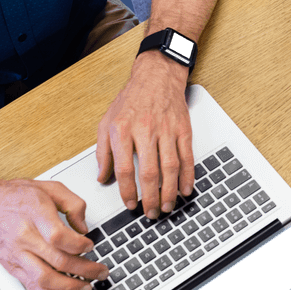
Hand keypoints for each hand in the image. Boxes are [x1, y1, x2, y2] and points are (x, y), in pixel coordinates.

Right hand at [0, 178, 107, 289]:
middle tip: (100, 273)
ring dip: (69, 287)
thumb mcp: (49, 187)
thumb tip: (84, 228)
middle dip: (84, 270)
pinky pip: (29, 284)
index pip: (60, 237)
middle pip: (58, 260)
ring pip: (44, 277)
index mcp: (35, 214)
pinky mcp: (11, 266)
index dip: (80, 245)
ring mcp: (16, 254)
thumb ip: (73, 203)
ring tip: (86, 289)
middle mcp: (25, 237)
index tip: (91, 245)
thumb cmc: (14, 196)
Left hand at [96, 51, 193, 219]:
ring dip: (169, 191)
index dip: (127, 191)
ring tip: (166, 206)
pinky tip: (185, 188)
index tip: (130, 203)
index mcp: (123, 130)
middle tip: (150, 213)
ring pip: (170, 167)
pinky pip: (187, 156)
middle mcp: (145, 130)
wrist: (157, 76)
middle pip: (150, 172)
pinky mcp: (183, 129)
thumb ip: (103, 151)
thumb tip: (102, 177)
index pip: (125, 168)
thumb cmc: (132, 99)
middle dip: (150, 197)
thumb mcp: (107, 122)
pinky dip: (188, 175)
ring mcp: (167, 130)